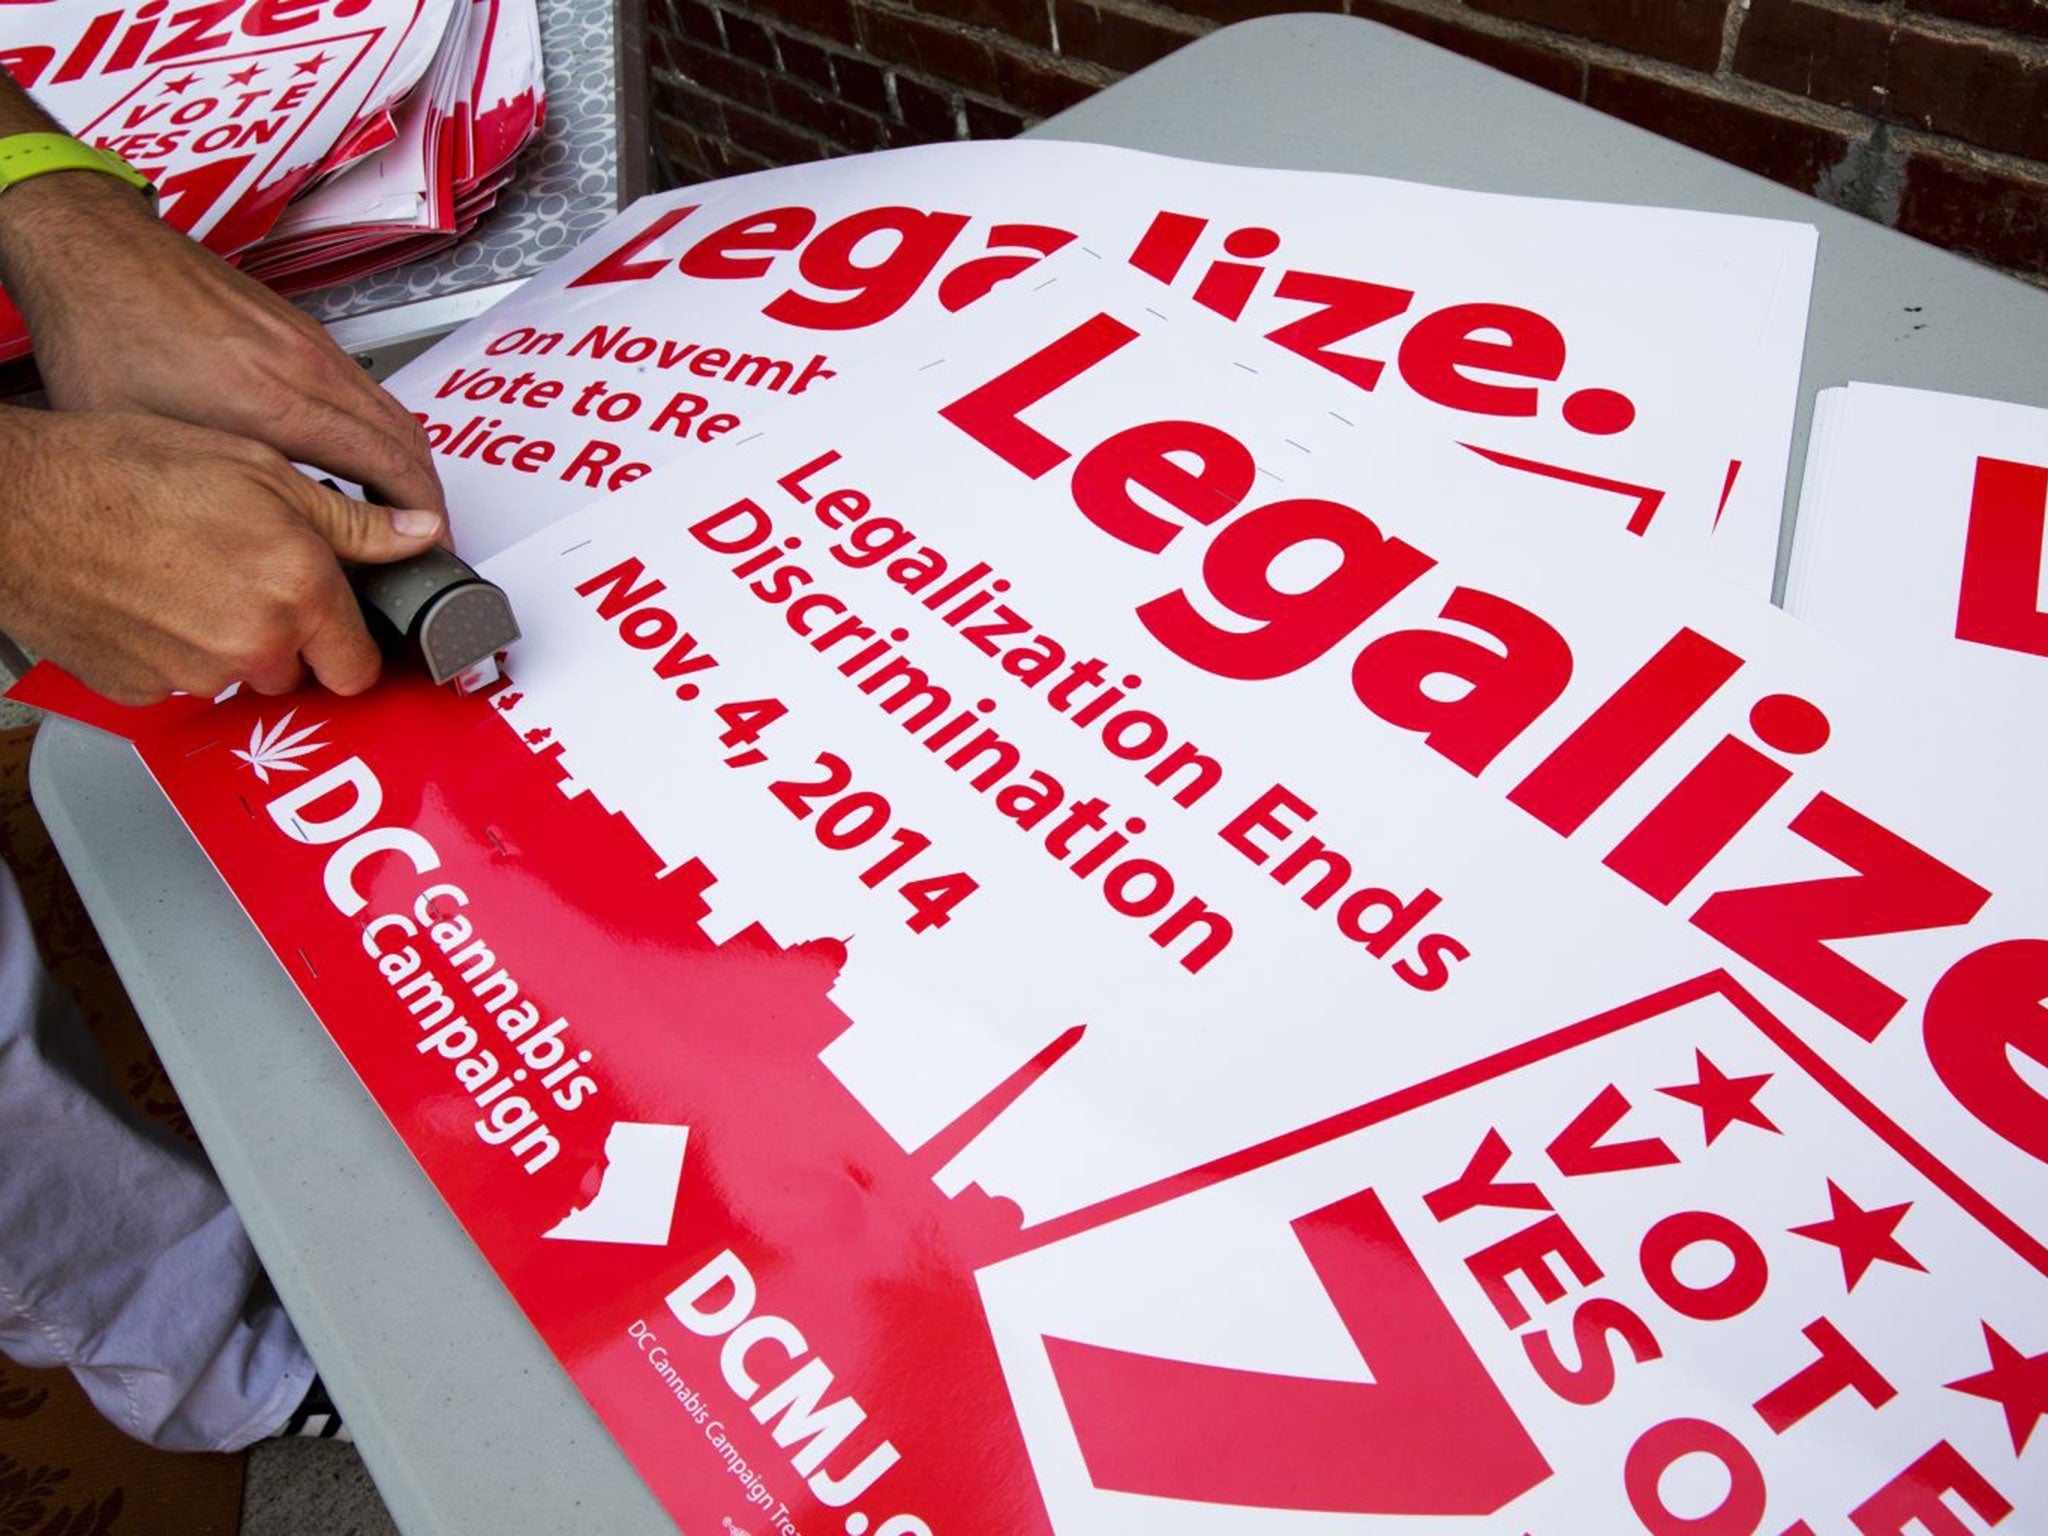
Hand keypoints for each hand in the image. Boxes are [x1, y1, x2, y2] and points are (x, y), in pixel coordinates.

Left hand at [0, 171, 446, 521]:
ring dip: (409, 464)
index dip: (423, 517)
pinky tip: (359, 455)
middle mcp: (307, 369)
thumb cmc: (104, 335)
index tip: (429, 549)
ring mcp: (310, 344)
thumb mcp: (153, 442)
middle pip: (408, 443)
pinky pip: (368, 390)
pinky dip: (382, 431)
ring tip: (400, 507)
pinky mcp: (301, 330)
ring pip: (395, 413)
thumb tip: (255, 541)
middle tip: (427, 541)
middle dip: (429, 500)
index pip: (388, 468)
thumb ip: (220, 491)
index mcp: (276, 404)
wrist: (94, 252)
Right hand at [0, 407, 443, 703]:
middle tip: (249, 578)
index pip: (360, 666)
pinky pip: (179, 682)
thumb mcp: (259, 469)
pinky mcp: (140, 690)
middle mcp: (253, 645)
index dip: (352, 645)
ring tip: (191, 577)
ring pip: (239, 678)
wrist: (17, 503)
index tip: (342, 628)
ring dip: (230, 643)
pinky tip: (151, 599)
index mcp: (297, 591)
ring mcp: (194, 675)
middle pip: (299, 673)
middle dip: (290, 637)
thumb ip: (350, 520)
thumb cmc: (124, 472)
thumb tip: (416, 534)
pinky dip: (173, 652)